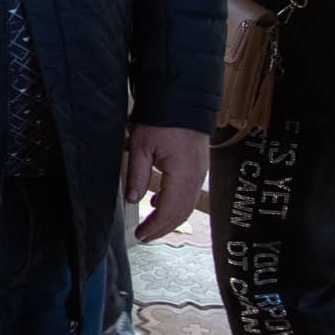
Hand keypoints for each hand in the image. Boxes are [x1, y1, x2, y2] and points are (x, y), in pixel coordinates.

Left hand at [125, 123, 207, 241]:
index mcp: (183, 175)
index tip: (141, 235)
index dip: (156, 226)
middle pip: (182, 211)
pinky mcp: (199, 164)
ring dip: (170, 216)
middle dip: (164, 227)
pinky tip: (158, 201)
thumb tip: (132, 200)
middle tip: (145, 236)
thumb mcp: (141, 147)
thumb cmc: (161, 120)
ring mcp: (201, 171)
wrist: (183, 98)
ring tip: (151, 224)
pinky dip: (175, 201)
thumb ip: (137, 175)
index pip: (170, 210)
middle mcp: (197, 177)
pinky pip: (189, 190)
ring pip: (188, 203)